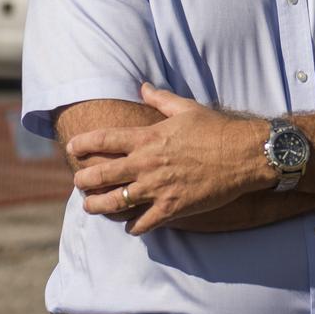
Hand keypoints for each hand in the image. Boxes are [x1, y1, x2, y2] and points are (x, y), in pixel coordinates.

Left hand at [66, 83, 271, 234]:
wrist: (243, 154)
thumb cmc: (215, 129)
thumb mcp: (185, 108)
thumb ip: (159, 99)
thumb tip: (143, 87)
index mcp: (148, 138)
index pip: (104, 139)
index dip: (83, 144)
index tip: (71, 147)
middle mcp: (147, 163)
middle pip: (103, 174)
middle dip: (84, 180)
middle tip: (77, 182)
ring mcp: (159, 188)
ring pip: (117, 202)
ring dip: (99, 206)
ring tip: (90, 207)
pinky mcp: (173, 208)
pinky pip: (144, 223)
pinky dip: (133, 226)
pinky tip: (129, 226)